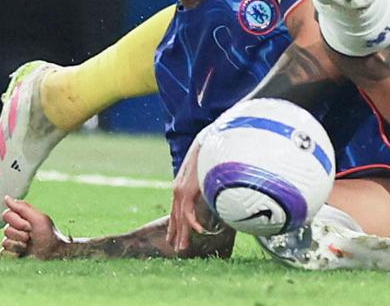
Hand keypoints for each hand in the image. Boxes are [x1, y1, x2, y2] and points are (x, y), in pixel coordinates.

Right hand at [0, 197, 68, 259]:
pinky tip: (23, 253)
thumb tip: (7, 198)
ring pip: (5, 242)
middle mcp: (16, 229)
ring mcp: (13, 242)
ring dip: (19, 244)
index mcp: (22, 219)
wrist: (54, 254)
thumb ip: (22, 208)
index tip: (30, 225)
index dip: (18, 222)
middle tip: (31, 236)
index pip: (7, 215)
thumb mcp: (39, 219)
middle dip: (20, 234)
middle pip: (5, 229)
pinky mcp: (11, 254)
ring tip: (29, 245)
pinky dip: (14, 254)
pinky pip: (3, 253)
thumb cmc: (49, 235)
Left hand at [167, 138, 208, 252]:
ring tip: (182, 248)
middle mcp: (177, 190)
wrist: (207, 140)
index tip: (174, 236)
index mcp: (180, 186)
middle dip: (176, 234)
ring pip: (180, 218)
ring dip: (182, 234)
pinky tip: (199, 232)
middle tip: (177, 248)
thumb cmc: (209, 153)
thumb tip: (214, 192)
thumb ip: (205, 183)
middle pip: (176, 217)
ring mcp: (181, 191)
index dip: (175, 224)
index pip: (176, 210)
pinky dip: (193, 224)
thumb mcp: (205, 171)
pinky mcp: (187, 191)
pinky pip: (189, 213)